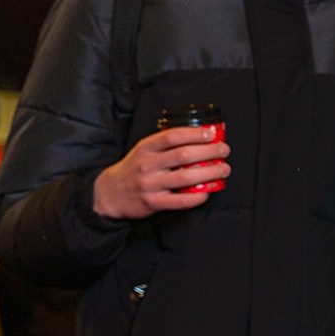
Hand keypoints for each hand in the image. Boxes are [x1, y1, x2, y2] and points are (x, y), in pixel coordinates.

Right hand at [92, 126, 228, 220]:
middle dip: (209, 152)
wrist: (110, 193)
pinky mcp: (153, 202)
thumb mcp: (144, 151)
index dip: (194, 134)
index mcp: (145, 148)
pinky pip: (180, 200)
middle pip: (183, 155)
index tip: (211, 134)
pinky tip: (208, 191)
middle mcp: (147, 165)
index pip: (172, 136)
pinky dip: (197, 196)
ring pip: (185, 177)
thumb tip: (198, 137)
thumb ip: (165, 145)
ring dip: (210, 173)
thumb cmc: (134, 169)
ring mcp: (150, 184)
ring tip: (223, 169)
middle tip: (224, 150)